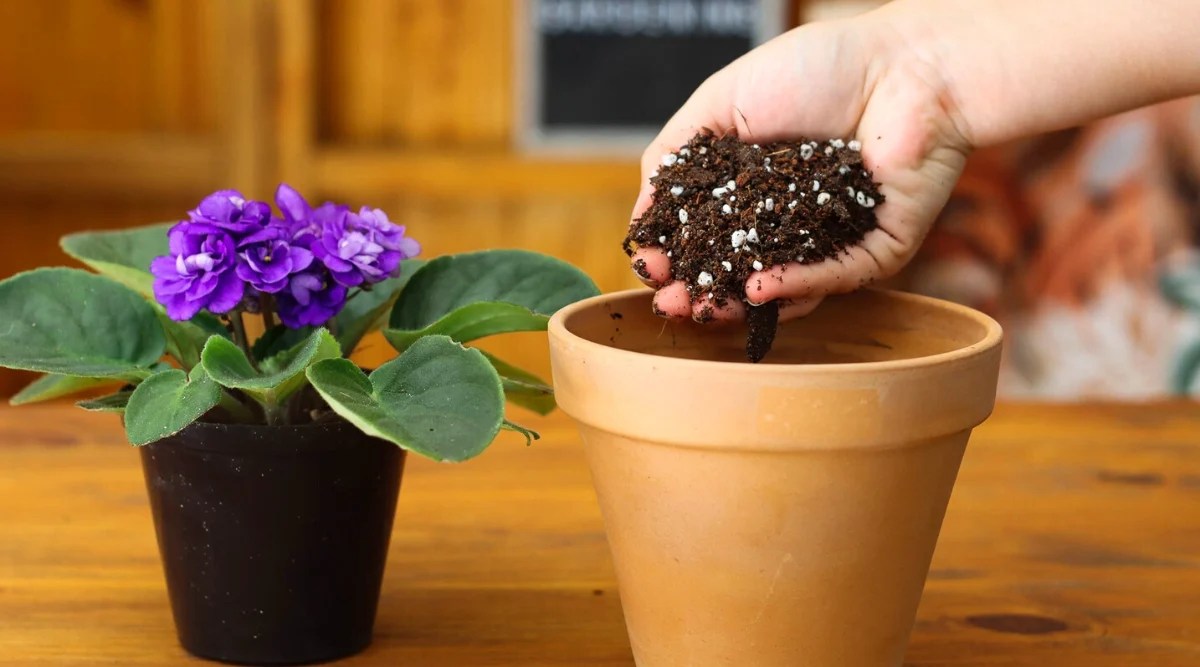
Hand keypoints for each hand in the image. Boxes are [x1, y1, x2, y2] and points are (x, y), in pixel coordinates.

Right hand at [629, 14, 970, 321]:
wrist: (904, 61)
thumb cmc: (816, 69)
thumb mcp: (721, 104)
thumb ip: (674, 158)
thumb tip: (640, 219)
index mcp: (751, 190)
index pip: (705, 237)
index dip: (674, 257)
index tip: (649, 268)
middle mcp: (789, 221)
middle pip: (737, 273)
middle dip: (700, 293)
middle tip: (671, 305)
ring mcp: (832, 240)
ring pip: (783, 289)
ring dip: (740, 304)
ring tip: (707, 308)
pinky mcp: (877, 249)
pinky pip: (835, 278)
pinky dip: (797, 287)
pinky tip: (761, 288)